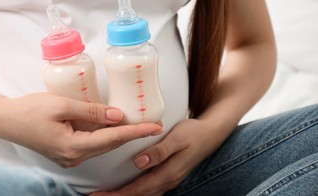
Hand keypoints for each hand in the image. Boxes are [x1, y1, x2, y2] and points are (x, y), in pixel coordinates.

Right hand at [0, 93, 161, 167]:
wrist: (6, 120)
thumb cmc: (30, 110)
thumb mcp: (63, 105)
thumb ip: (91, 111)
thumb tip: (118, 116)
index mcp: (74, 147)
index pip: (113, 139)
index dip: (137, 132)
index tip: (155, 127)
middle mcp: (74, 157)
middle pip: (110, 145)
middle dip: (132, 134)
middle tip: (152, 124)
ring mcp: (69, 157)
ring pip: (101, 145)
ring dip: (118, 134)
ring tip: (136, 124)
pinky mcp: (65, 152)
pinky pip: (91, 144)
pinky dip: (104, 135)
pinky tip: (111, 125)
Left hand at [91, 118, 221, 195]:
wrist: (212, 133)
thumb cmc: (194, 133)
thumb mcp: (177, 138)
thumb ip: (159, 151)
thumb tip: (139, 163)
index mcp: (168, 173)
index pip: (138, 189)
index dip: (117, 195)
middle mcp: (168, 181)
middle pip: (139, 195)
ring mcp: (170, 179)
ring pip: (145, 194)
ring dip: (126, 195)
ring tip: (109, 195)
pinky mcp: (170, 175)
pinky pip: (150, 188)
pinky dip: (137, 191)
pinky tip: (129, 188)